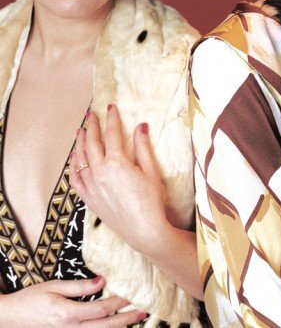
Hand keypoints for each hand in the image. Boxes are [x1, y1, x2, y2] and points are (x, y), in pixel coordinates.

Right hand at [0, 276, 145, 326]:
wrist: (11, 318)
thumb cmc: (31, 299)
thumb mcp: (54, 287)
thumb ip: (80, 286)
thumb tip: (102, 281)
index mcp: (68, 314)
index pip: (100, 310)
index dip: (117, 303)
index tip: (131, 295)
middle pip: (104, 326)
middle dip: (125, 319)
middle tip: (142, 312)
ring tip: (135, 321)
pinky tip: (114, 327)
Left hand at [70, 104, 166, 255]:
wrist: (144, 230)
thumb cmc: (151, 201)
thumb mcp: (151, 171)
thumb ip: (143, 147)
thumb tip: (141, 125)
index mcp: (116, 163)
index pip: (112, 134)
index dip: (111, 118)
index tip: (110, 107)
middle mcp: (100, 172)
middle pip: (92, 143)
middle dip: (91, 126)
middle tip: (91, 114)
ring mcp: (92, 186)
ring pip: (80, 159)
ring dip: (79, 143)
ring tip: (80, 131)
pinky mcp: (89, 199)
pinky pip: (75, 179)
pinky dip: (73, 166)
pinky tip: (74, 159)